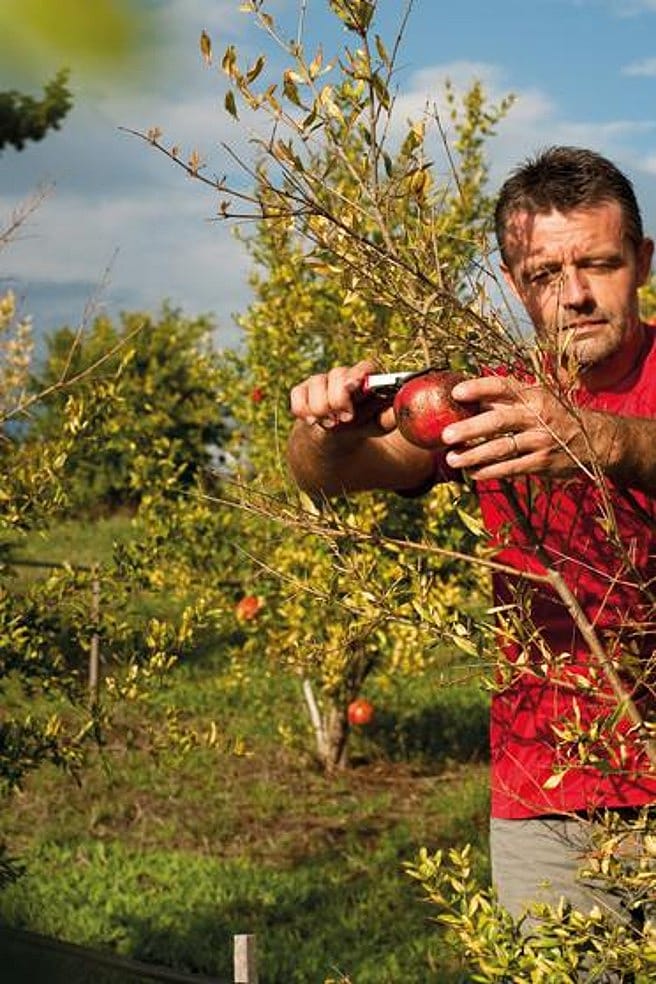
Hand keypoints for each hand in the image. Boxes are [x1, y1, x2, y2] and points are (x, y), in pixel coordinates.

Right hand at [289, 359, 395, 436]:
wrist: (338, 436)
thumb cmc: (364, 424)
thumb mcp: (381, 423)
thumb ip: (391, 415)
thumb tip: (400, 408)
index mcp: (366, 377)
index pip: (364, 367)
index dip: (358, 374)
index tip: (355, 386)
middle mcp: (343, 374)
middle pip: (337, 374)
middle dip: (338, 399)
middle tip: (345, 419)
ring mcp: (322, 380)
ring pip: (316, 384)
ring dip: (322, 408)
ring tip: (331, 424)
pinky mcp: (303, 390)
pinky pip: (298, 395)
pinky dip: (303, 410)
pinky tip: (313, 421)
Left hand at [440, 374, 584, 479]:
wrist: (596, 439)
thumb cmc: (555, 416)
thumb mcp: (538, 399)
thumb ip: (507, 399)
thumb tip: (469, 397)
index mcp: (533, 395)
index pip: (503, 386)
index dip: (479, 388)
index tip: (456, 392)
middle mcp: (537, 416)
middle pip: (498, 421)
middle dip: (469, 428)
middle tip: (446, 435)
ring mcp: (540, 440)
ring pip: (501, 448)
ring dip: (473, 455)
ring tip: (452, 459)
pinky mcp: (542, 462)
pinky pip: (511, 468)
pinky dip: (490, 471)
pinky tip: (473, 473)